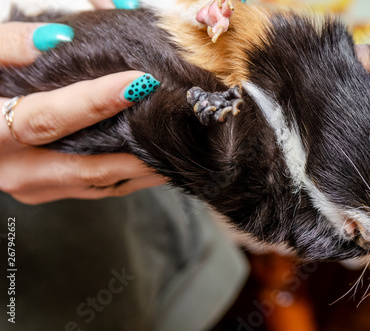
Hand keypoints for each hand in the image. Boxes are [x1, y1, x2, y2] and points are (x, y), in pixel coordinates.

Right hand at [0, 17, 164, 203]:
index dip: (95, 101)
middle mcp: (17, 170)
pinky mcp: (48, 191)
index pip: (50, 118)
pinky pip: (96, 188)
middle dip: (139, 152)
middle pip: (89, 166)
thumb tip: (57, 37)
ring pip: (100, 184)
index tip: (140, 82)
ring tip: (178, 150)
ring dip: (142, 170)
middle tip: (179, 130)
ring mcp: (35, 186)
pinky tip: (154, 161)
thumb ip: (9, 46)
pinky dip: (128, 175)